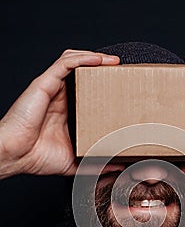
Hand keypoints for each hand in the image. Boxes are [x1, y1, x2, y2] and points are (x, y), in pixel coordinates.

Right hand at [0, 49, 121, 178]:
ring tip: (115, 62)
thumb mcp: (76, 162)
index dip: (106, 87)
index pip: (88, 92)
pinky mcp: (45, 83)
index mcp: (67, 113)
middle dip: (104, 70)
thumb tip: (119, 168)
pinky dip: (83, 58)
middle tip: (124, 73)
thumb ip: (96, 163)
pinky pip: (65, 63)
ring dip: (96, 58)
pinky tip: (100, 59)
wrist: (16, 156)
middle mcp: (60, 98)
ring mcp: (52, 89)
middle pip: (84, 75)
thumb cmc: (37, 158)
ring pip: (75, 63)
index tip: (126, 91)